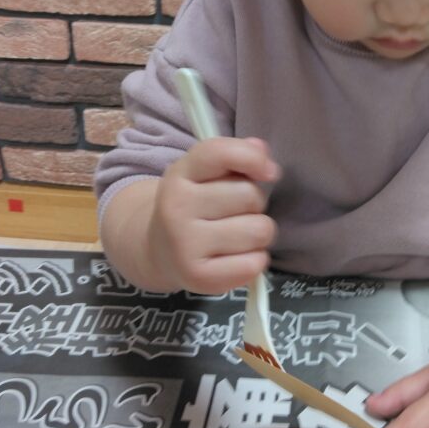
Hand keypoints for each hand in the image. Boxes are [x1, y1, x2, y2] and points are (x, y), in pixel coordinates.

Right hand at [145, 136, 279, 293]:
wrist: (160, 251)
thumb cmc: (195, 205)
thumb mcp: (205, 173)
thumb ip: (235, 155)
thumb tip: (261, 149)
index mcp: (180, 175)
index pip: (220, 153)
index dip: (253, 158)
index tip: (268, 171)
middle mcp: (176, 208)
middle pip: (251, 195)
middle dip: (255, 204)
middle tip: (236, 212)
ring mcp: (184, 245)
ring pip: (259, 230)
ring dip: (259, 233)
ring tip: (239, 235)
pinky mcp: (198, 278)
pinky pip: (255, 264)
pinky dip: (255, 260)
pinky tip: (236, 257)